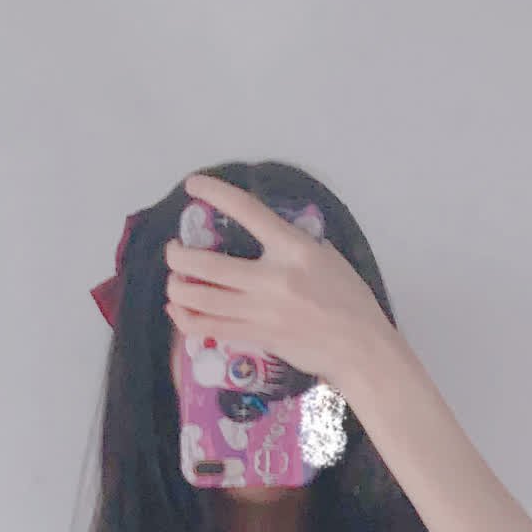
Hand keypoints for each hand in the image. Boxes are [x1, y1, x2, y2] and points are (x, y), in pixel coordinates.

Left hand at [165, 173, 397, 398]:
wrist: (358, 346)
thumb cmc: (347, 298)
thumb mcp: (325, 256)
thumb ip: (290, 243)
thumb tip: (261, 235)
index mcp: (293, 250)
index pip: (248, 212)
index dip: (215, 193)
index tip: (192, 185)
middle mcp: (272, 279)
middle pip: (209, 264)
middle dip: (180, 255)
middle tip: (173, 250)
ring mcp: (261, 312)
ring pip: (202, 300)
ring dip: (177, 288)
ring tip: (174, 280)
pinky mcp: (256, 337)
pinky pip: (210, 328)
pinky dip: (186, 319)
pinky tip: (178, 310)